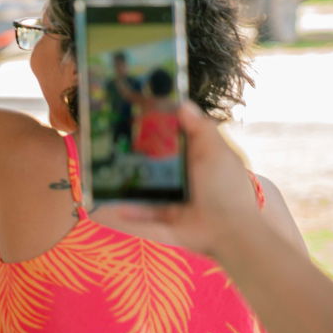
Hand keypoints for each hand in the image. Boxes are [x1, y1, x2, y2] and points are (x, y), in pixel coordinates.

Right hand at [91, 103, 259, 257]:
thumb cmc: (225, 187)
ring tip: (103, 169)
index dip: (155, 123)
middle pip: (153, 157)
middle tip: (109, 139)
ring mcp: (172, 195)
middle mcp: (182, 173)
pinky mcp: (164, 215)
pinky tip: (114, 205)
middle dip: (133, 149)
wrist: (229, 231)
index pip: (173, 134)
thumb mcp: (217, 152)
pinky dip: (131, 209)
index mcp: (196, 154)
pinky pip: (143, 211)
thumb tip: (181, 102)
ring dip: (126, 178)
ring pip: (144, 183)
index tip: (133, 110)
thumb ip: (201, 129)